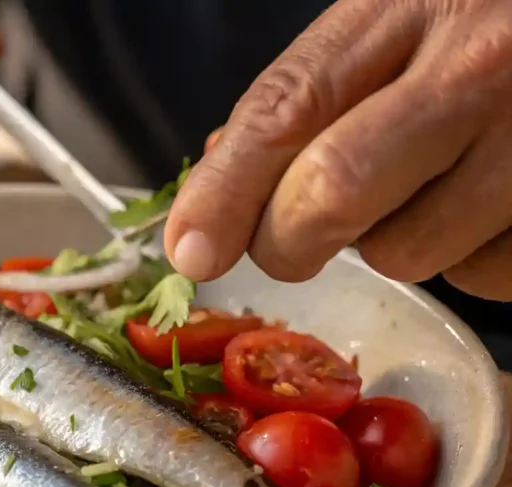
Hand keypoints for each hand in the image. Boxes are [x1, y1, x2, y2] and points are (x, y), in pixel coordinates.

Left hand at [165, 0, 511, 300]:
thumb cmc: (492, 24)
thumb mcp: (396, 20)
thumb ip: (312, 93)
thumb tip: (222, 179)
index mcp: (409, 6)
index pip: (286, 109)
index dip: (223, 191)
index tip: (189, 250)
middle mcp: (479, 65)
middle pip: (331, 193)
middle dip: (287, 240)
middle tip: (291, 240)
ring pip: (407, 250)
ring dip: (393, 244)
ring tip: (433, 186)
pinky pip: (488, 274)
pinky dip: (471, 258)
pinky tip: (493, 202)